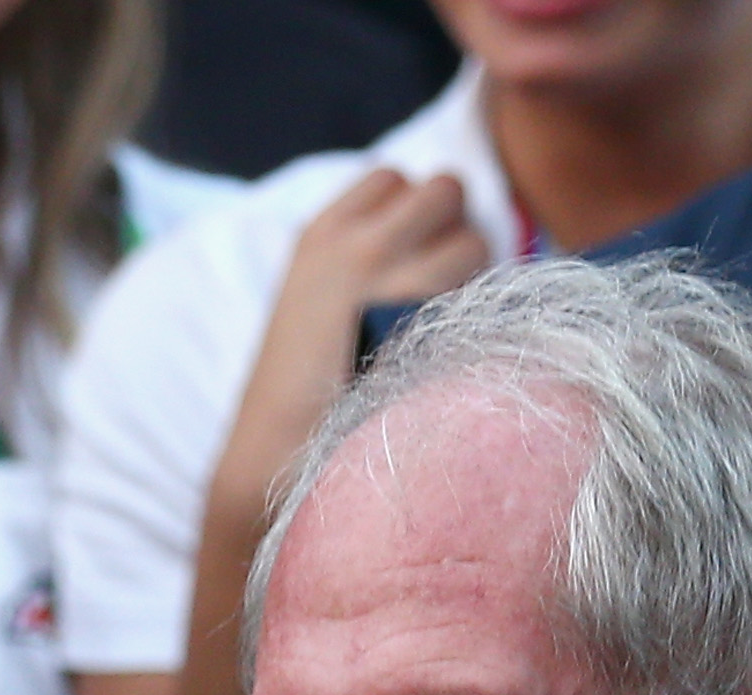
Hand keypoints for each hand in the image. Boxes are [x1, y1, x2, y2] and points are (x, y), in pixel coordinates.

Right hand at [204, 169, 492, 579]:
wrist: (273, 457)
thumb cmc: (310, 394)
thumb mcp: (321, 301)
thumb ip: (373, 258)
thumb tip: (452, 233)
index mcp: (321, 234)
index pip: (396, 179)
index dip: (419, 214)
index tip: (412, 262)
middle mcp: (348, 242)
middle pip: (445, 191)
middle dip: (456, 231)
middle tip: (442, 292)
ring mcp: (374, 277)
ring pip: (472, 239)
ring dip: (475, 276)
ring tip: (446, 325)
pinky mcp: (407, 323)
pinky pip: (474, 287)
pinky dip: (477, 311)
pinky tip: (451, 348)